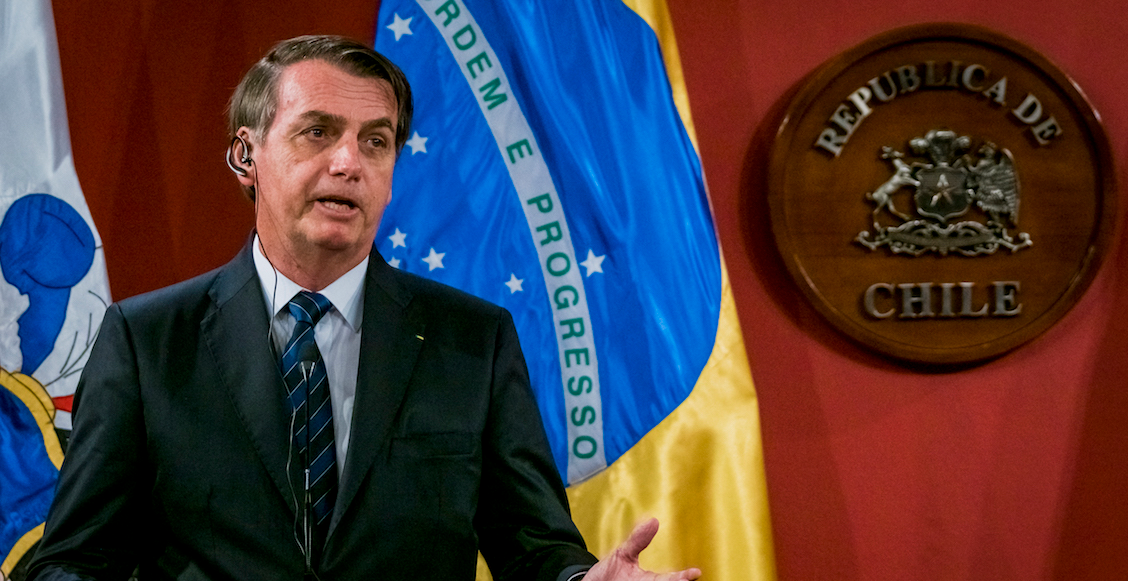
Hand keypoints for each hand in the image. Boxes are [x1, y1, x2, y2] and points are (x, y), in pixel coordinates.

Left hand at [582, 518, 701, 580]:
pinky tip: (641, 580)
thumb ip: (637, 540)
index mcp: (648, 580)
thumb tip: (653, 521)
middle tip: (682, 578)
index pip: (670, 579)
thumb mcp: (622, 554)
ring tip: (674, 578)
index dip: (682, 576)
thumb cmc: (607, 574)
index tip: (696, 572)